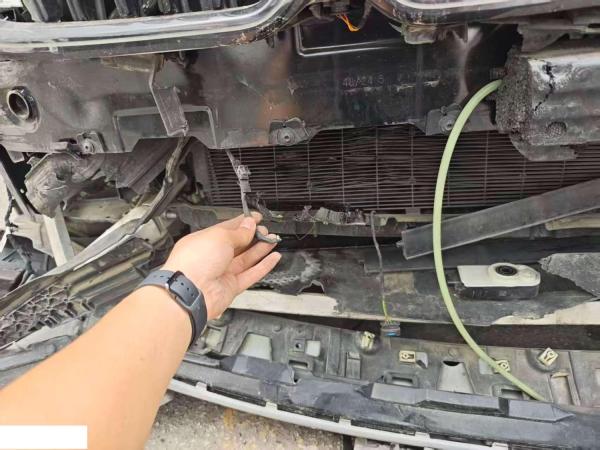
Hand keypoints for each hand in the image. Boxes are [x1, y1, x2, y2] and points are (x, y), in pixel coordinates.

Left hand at [161, 213, 280, 319]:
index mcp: (205, 241)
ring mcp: (222, 272)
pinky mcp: (231, 286)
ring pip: (246, 258)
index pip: (227, 229)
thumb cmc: (194, 262)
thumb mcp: (219, 237)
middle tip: (265, 230)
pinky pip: (252, 274)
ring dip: (261, 249)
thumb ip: (238, 232)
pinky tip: (273, 257)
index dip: (243, 223)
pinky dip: (264, 266)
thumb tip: (249, 226)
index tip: (256, 218)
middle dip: (253, 235)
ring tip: (272, 240)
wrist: (191, 292)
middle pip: (238, 244)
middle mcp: (213, 257)